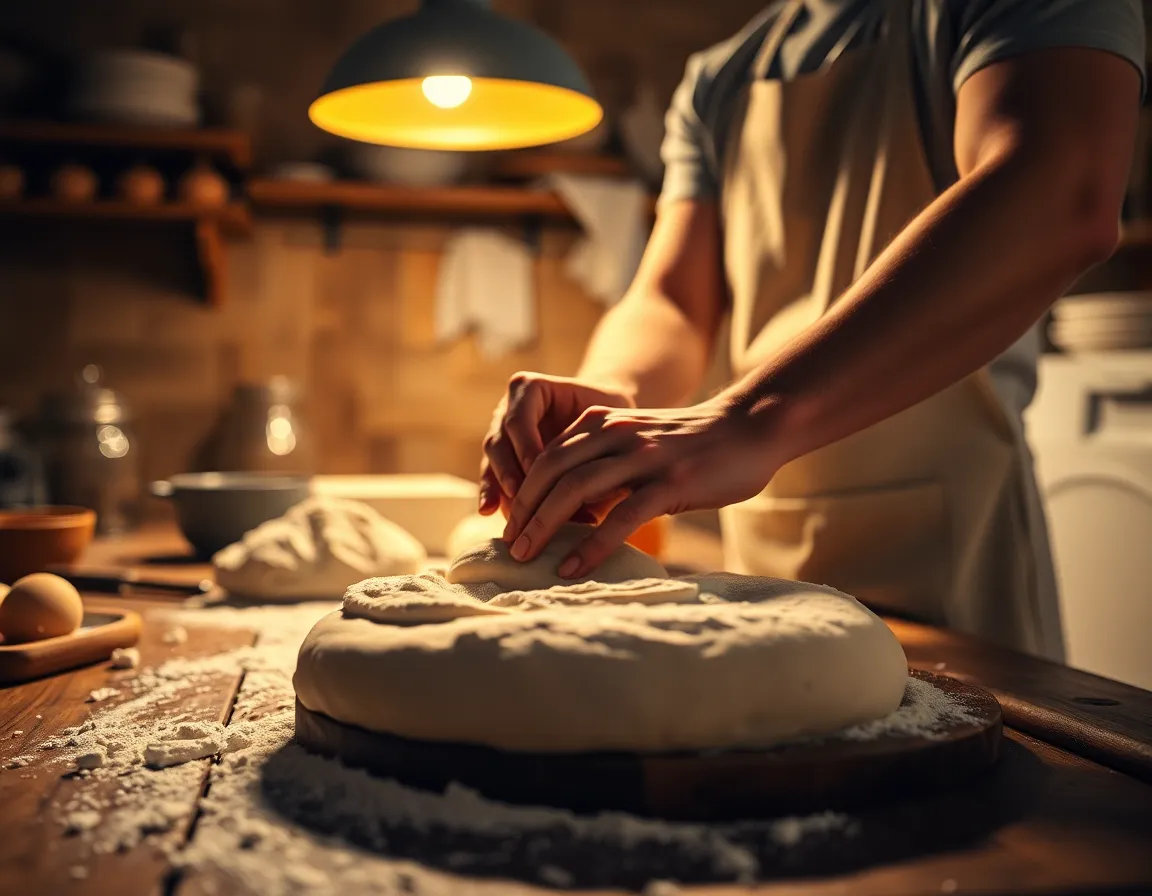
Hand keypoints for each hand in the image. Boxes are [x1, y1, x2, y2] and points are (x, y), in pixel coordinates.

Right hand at [479, 372, 635, 517]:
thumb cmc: (609, 421)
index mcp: (530, 389)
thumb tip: (585, 483)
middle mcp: (508, 409)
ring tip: (511, 511)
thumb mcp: (604, 426)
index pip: (519, 419)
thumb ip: (588, 445)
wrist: (606, 426)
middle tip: (521, 495)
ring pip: (492, 461)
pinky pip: (492, 477)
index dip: (525, 446)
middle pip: (498, 441)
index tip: (538, 470)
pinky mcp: (501, 462)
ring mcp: (501, 435)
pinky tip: (490, 511)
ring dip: (499, 487)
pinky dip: (492, 495)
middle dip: (509, 470)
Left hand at [502, 400, 777, 577]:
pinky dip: (590, 545)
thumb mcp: (639, 437)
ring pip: (576, 491)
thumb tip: (569, 502)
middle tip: (509, 545)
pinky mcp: (671, 484)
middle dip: (524, 511)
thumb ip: (605, 458)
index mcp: (605, 421)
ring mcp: (643, 458)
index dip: (523, 489)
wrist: (751, 427)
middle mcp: (617, 433)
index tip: (511, 522)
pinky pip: (620, 517)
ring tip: (526, 557)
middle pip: (551, 472)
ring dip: (544, 527)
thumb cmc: (694, 442)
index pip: (547, 456)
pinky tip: (572, 567)